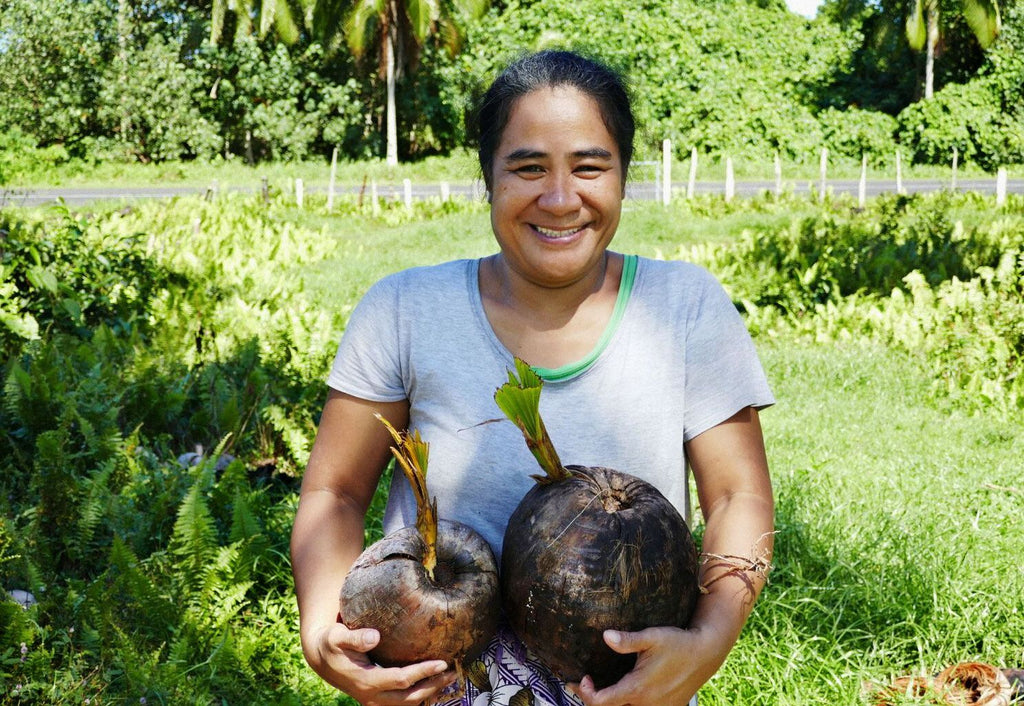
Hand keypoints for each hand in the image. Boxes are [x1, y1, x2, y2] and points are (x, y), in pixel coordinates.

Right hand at [303, 621, 456, 704]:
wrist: (322, 659)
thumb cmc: (332, 644)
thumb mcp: (337, 636)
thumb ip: (355, 637)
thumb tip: (375, 636)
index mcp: (365, 680)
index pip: (400, 680)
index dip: (422, 672)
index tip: (442, 662)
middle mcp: (372, 695)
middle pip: (409, 698)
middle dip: (433, 687)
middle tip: (452, 674)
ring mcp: (375, 700)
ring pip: (408, 704)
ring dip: (429, 693)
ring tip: (448, 679)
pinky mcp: (378, 698)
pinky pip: (403, 702)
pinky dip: (420, 695)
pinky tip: (433, 683)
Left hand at [570, 626, 727, 705]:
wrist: (706, 654)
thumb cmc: (677, 643)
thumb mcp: (651, 637)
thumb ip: (627, 640)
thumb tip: (605, 636)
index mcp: (637, 688)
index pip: (601, 702)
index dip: (586, 693)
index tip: (584, 678)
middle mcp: (645, 704)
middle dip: (594, 699)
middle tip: (587, 684)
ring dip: (613, 703)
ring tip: (604, 689)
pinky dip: (630, 704)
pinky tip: (627, 692)